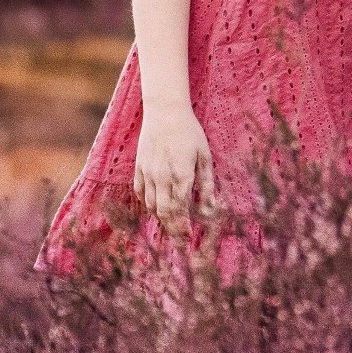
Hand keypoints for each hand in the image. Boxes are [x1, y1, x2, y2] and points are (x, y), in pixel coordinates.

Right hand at [134, 102, 216, 236]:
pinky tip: (155, 208)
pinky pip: (140, 193)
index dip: (184, 226)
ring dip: (160, 219)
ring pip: (151, 205)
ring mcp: (148, 173)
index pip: (181, 210)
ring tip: (170, 227)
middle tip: (179, 240)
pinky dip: (147, 204)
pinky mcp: (139, 168)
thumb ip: (207, 183)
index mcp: (181, 175)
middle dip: (172, 229)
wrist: (165, 111)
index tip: (189, 237)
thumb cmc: (189, 132)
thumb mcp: (204, 155)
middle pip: (164, 213)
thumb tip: (212, 206)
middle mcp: (162, 178)